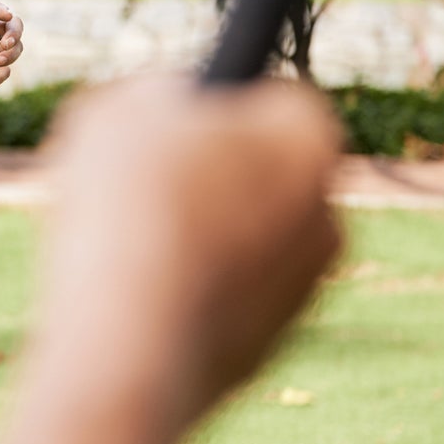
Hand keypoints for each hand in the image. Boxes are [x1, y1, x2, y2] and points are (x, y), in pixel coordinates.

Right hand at [35, 76, 343, 431]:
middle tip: (137, 186)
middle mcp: (325, 213)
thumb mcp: (117, 112)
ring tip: (122, 249)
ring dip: (194, 238)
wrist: (130, 346)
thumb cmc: (129, 212)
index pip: (272, 101)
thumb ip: (153, 95)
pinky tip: (133, 299)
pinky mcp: (268, 348)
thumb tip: (166, 106)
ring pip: (241, 241)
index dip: (211, 111)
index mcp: (306, 139)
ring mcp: (302, 288)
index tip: (163, 129)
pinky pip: (221, 301)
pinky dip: (186, 295)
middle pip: (260, 175)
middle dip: (208, 178)